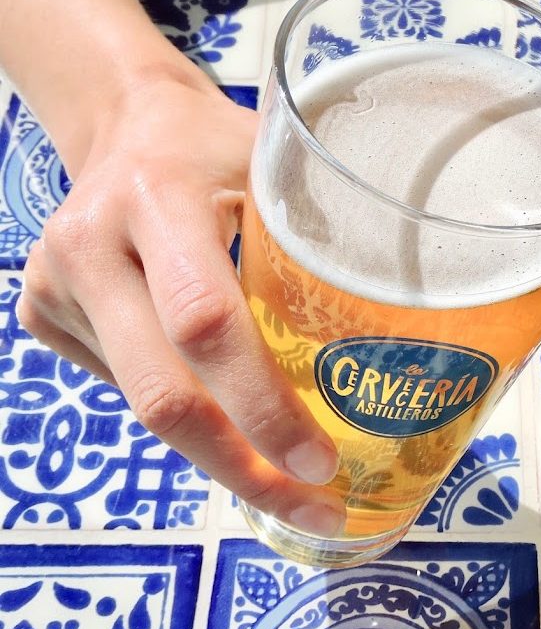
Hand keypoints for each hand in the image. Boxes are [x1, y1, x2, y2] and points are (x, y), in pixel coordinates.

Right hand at [16, 71, 343, 536]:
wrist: (125, 123)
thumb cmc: (220, 147)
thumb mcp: (279, 167)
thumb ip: (323, 234)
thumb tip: (407, 326)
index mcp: (158, 199)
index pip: (206, 323)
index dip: (262, 404)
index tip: (320, 462)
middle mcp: (90, 246)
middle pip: (163, 395)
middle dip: (242, 468)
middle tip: (312, 506)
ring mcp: (55, 285)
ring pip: (142, 404)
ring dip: (219, 456)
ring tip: (285, 484)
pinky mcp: (44, 313)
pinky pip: (126, 387)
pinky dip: (188, 412)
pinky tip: (227, 407)